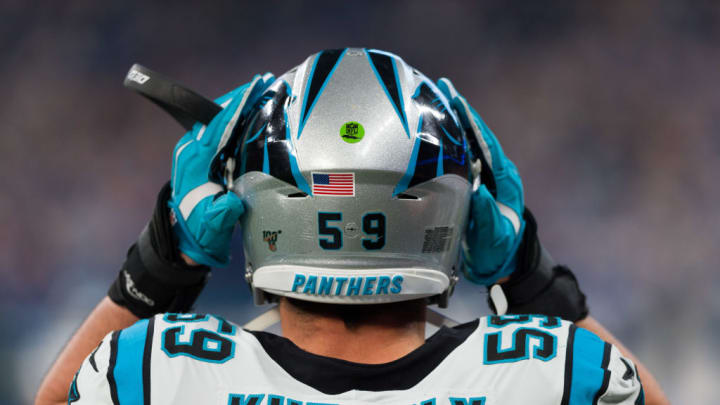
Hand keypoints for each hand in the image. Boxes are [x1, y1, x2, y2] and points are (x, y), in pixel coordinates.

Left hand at [168, 74, 273, 266]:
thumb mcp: (211, 226)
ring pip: (219, 121)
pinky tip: (254, 115)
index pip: (217, 126)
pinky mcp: (202, 156)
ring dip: (240, 107)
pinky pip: (221, 131)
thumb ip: (220, 214)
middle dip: (241, 99)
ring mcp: (196, 152)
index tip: (253, 88)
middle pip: (218, 116)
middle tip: (265, 83)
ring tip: (263, 93)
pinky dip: (237, 120)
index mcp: (194, 162)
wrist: (185, 239)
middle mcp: (192, 151)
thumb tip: (231, 203)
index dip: (235, 106)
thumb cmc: (200, 231)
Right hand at [437, 78, 524, 284]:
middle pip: (474, 136)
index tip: (455, 98)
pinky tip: (428, 132)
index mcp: (503, 179)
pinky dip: (444, 142)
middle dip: (458, 112)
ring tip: (431, 102)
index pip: (485, 142)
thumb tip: (475, 188)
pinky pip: (456, 158)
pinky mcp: (471, 185)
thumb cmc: (500, 251)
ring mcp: (482, 178)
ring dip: (450, 123)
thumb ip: (486, 213)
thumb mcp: (494, 234)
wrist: (502, 263)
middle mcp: (493, 173)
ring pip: (465, 144)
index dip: (470, 119)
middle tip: (439, 87)